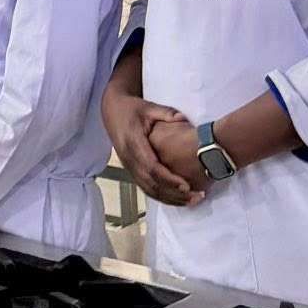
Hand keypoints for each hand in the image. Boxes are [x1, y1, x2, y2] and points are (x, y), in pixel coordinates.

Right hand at [101, 86, 197, 207]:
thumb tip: (184, 119)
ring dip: (170, 198)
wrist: (111, 111)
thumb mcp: (147, 107)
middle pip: (151, 183)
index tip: (187, 185)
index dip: (169, 179)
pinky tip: (177, 199)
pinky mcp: (130, 170)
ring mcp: (128, 166)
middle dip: (174, 194)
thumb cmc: (131, 108)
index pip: (151, 167)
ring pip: (148, 189)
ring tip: (191, 200)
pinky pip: (145, 187)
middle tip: (196, 197)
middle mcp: (129, 158)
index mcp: (133, 142)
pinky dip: (162, 196)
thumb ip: (166, 113)